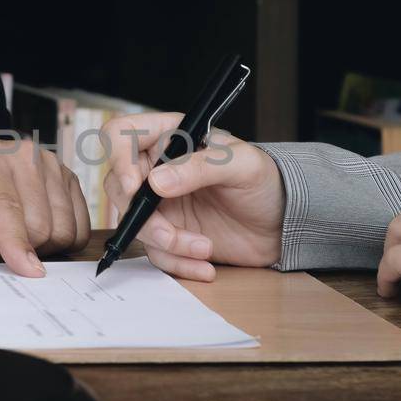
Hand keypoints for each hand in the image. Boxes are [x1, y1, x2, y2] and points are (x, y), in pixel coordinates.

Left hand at [0, 135, 89, 276]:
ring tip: (7, 230)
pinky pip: (79, 229)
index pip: (7, 208)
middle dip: (14, 247)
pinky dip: (57, 240)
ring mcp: (51, 164)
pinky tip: (31, 227)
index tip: (27, 271)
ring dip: (36, 245)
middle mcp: (24, 155)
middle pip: (40, 226)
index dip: (16, 244)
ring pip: (63, 230)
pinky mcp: (68, 178)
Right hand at [102, 112, 283, 280]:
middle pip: (119, 187)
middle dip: (142, 217)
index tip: (135, 186)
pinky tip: (204, 265)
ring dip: (166, 244)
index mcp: (169, 137)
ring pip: (135, 225)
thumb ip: (199, 167)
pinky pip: (156, 252)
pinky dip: (177, 263)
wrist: (282, 223)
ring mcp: (160, 203)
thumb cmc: (265, 181)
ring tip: (203, 248)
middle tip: (169, 233)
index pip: (121, 135)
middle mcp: (156, 169)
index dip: (118, 158)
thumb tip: (157, 181)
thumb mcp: (241, 165)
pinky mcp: (169, 234)